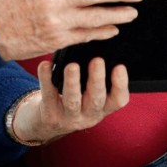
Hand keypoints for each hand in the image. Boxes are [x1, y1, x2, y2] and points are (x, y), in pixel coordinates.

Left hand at [11, 58, 128, 143]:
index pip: (118, 99)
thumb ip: (96, 79)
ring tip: (72, 66)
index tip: (120, 66)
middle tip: (97, 60)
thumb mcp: (91, 95)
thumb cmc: (76, 101)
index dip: (121, 84)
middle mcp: (89, 114)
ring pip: (72, 100)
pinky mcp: (51, 114)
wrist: (51, 123)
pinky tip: (45, 65)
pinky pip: (48, 95)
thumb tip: (99, 43)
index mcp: (103, 107)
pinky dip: (46, 79)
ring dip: (73, 82)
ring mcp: (69, 117)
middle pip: (95, 99)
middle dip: (97, 79)